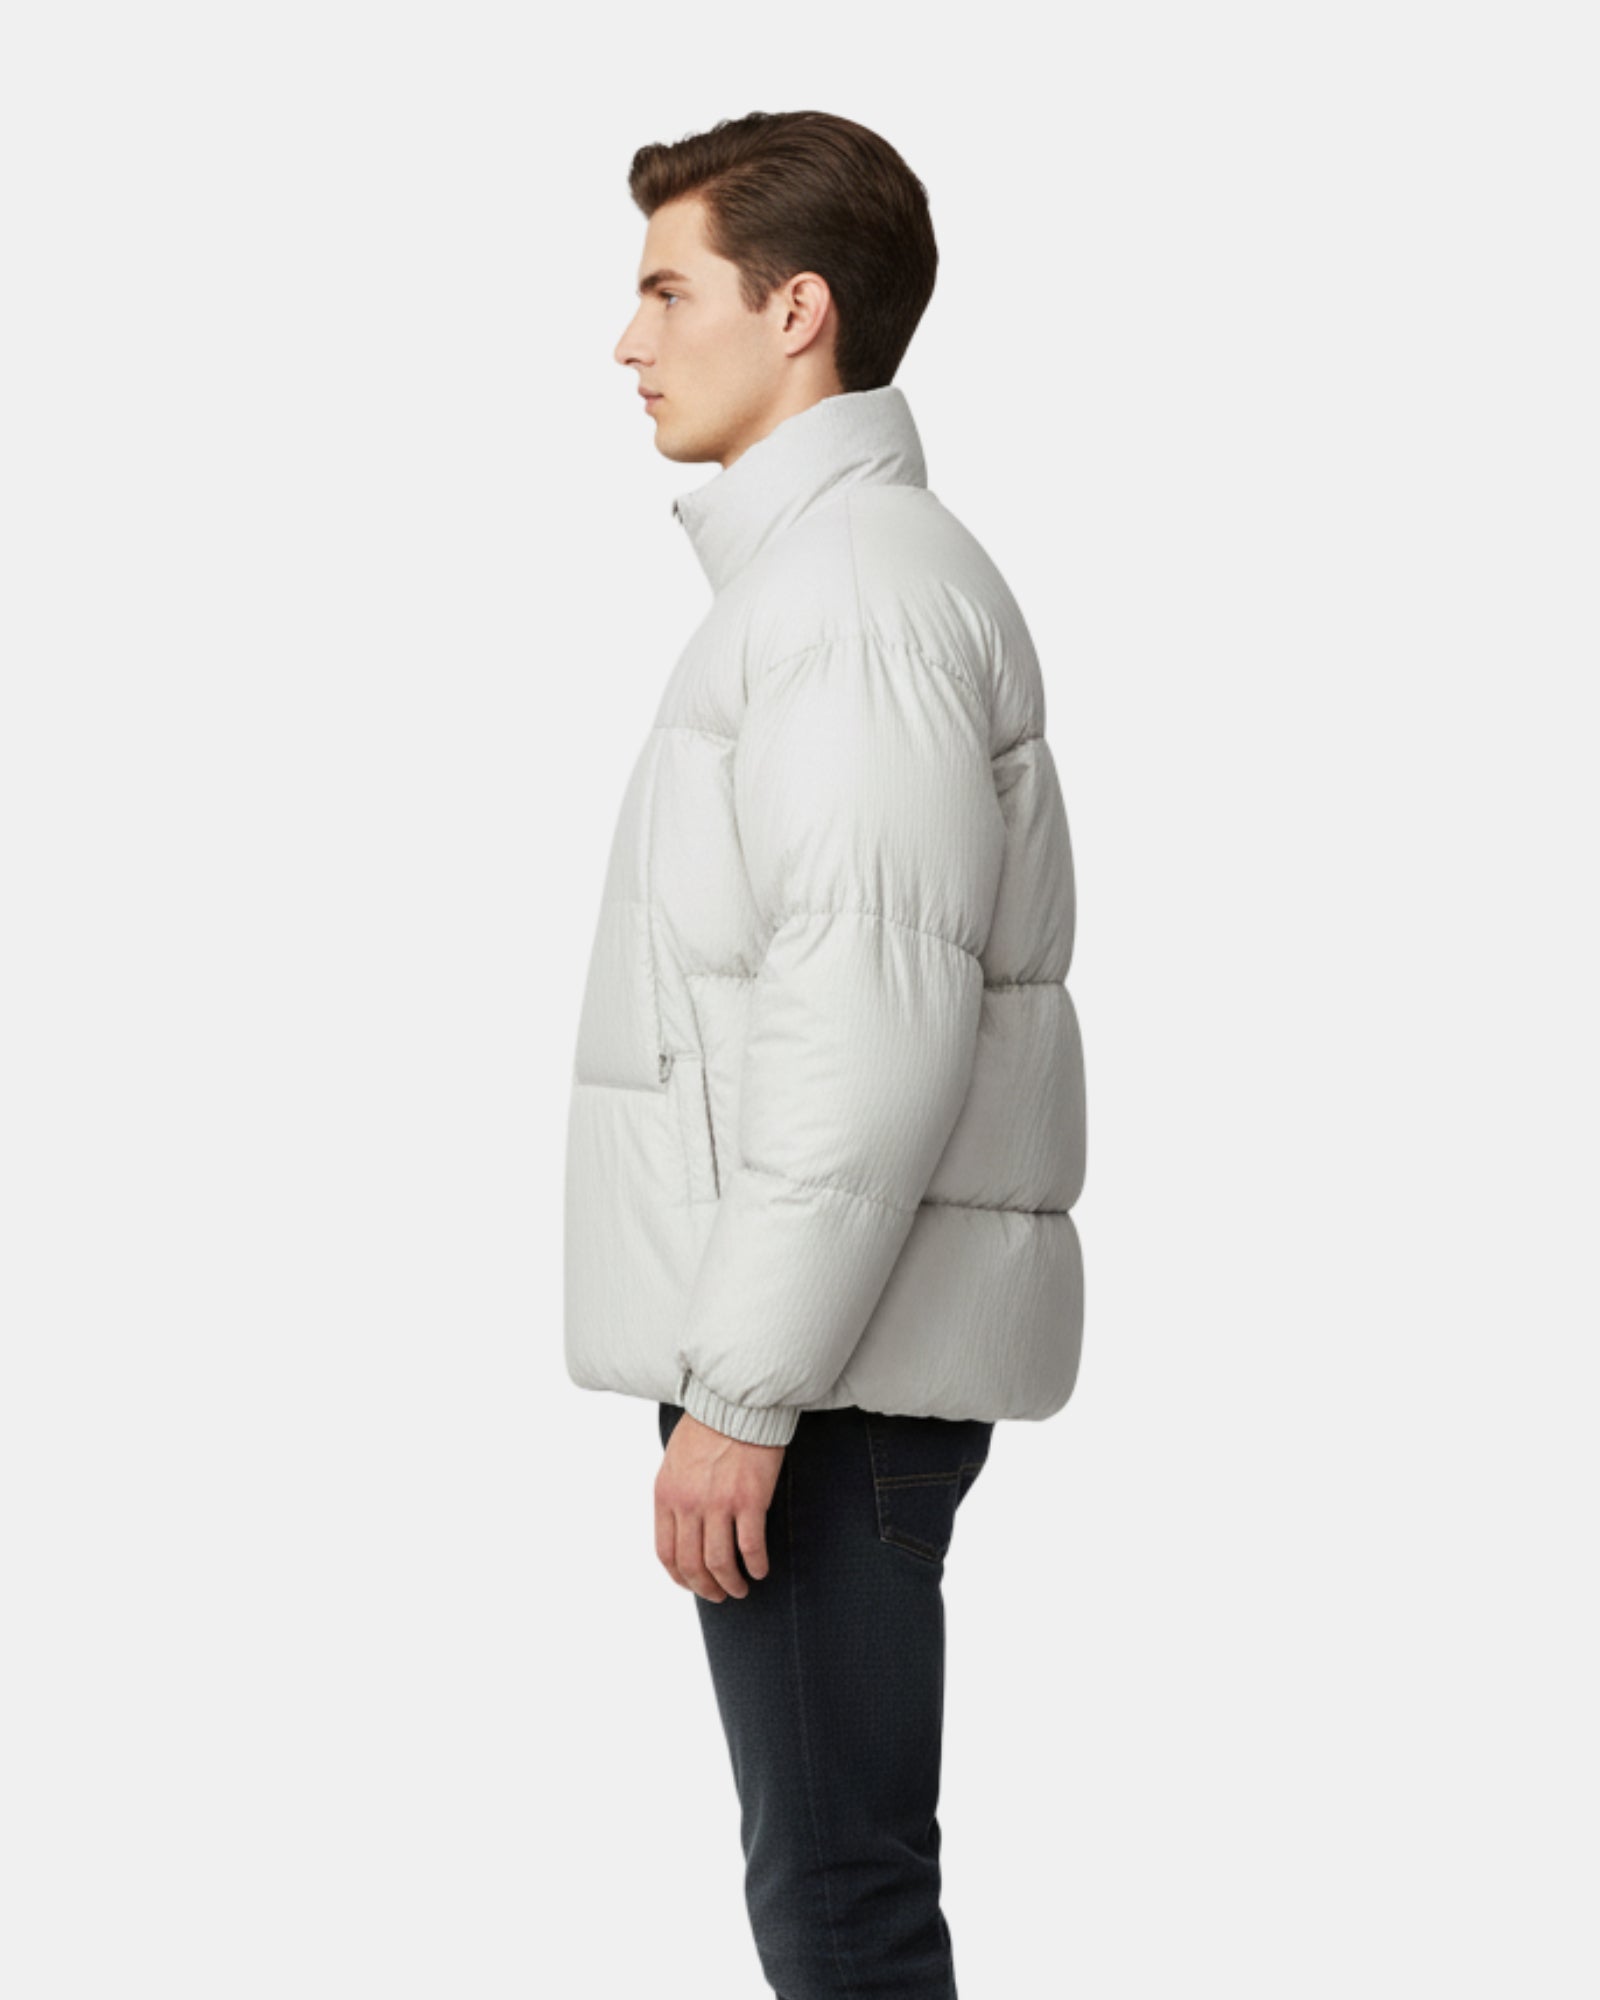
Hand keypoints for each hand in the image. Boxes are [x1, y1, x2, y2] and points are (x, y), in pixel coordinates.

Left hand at [655, 1411, 783, 1600]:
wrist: (737, 1402)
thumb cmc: (709, 1426)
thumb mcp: (675, 1461)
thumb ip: (676, 1494)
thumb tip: (682, 1526)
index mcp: (666, 1495)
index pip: (666, 1552)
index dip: (680, 1577)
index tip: (693, 1584)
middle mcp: (688, 1504)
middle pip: (692, 1564)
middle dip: (706, 1587)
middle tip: (720, 1594)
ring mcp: (718, 1504)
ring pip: (720, 1563)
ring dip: (731, 1583)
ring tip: (741, 1588)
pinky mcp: (749, 1500)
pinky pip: (751, 1547)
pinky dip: (756, 1565)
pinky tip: (761, 1569)